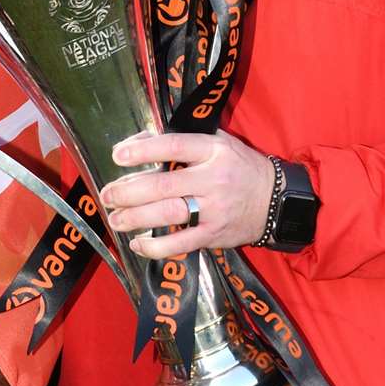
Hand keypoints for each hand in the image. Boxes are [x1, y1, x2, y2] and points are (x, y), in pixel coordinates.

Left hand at [99, 131, 274, 257]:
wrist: (277, 200)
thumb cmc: (238, 166)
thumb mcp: (217, 142)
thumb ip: (181, 139)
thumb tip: (137, 142)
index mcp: (213, 151)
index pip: (174, 146)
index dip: (143, 150)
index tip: (118, 155)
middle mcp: (213, 179)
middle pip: (164, 185)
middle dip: (129, 191)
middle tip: (107, 195)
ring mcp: (214, 210)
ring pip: (168, 214)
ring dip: (136, 218)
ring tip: (115, 219)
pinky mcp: (215, 235)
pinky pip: (181, 243)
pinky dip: (156, 247)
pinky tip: (137, 244)